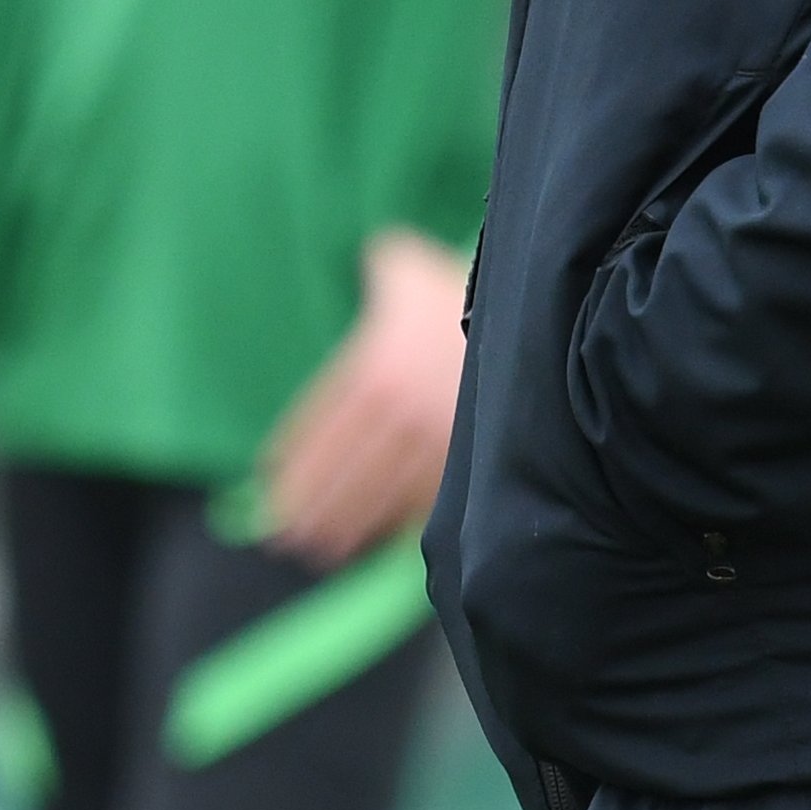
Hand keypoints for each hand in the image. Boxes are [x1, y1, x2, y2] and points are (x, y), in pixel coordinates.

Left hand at [255, 229, 469, 561]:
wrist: (541, 319)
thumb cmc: (464, 290)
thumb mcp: (410, 266)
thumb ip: (381, 269)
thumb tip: (372, 262)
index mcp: (374, 368)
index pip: (322, 423)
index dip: (295, 458)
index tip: (269, 485)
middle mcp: (398, 408)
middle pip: (345, 466)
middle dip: (314, 503)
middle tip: (286, 533)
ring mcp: (433, 438)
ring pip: (380, 490)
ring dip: (348, 522)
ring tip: (321, 548)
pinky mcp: (466, 459)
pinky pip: (424, 498)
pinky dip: (397, 522)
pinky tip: (379, 539)